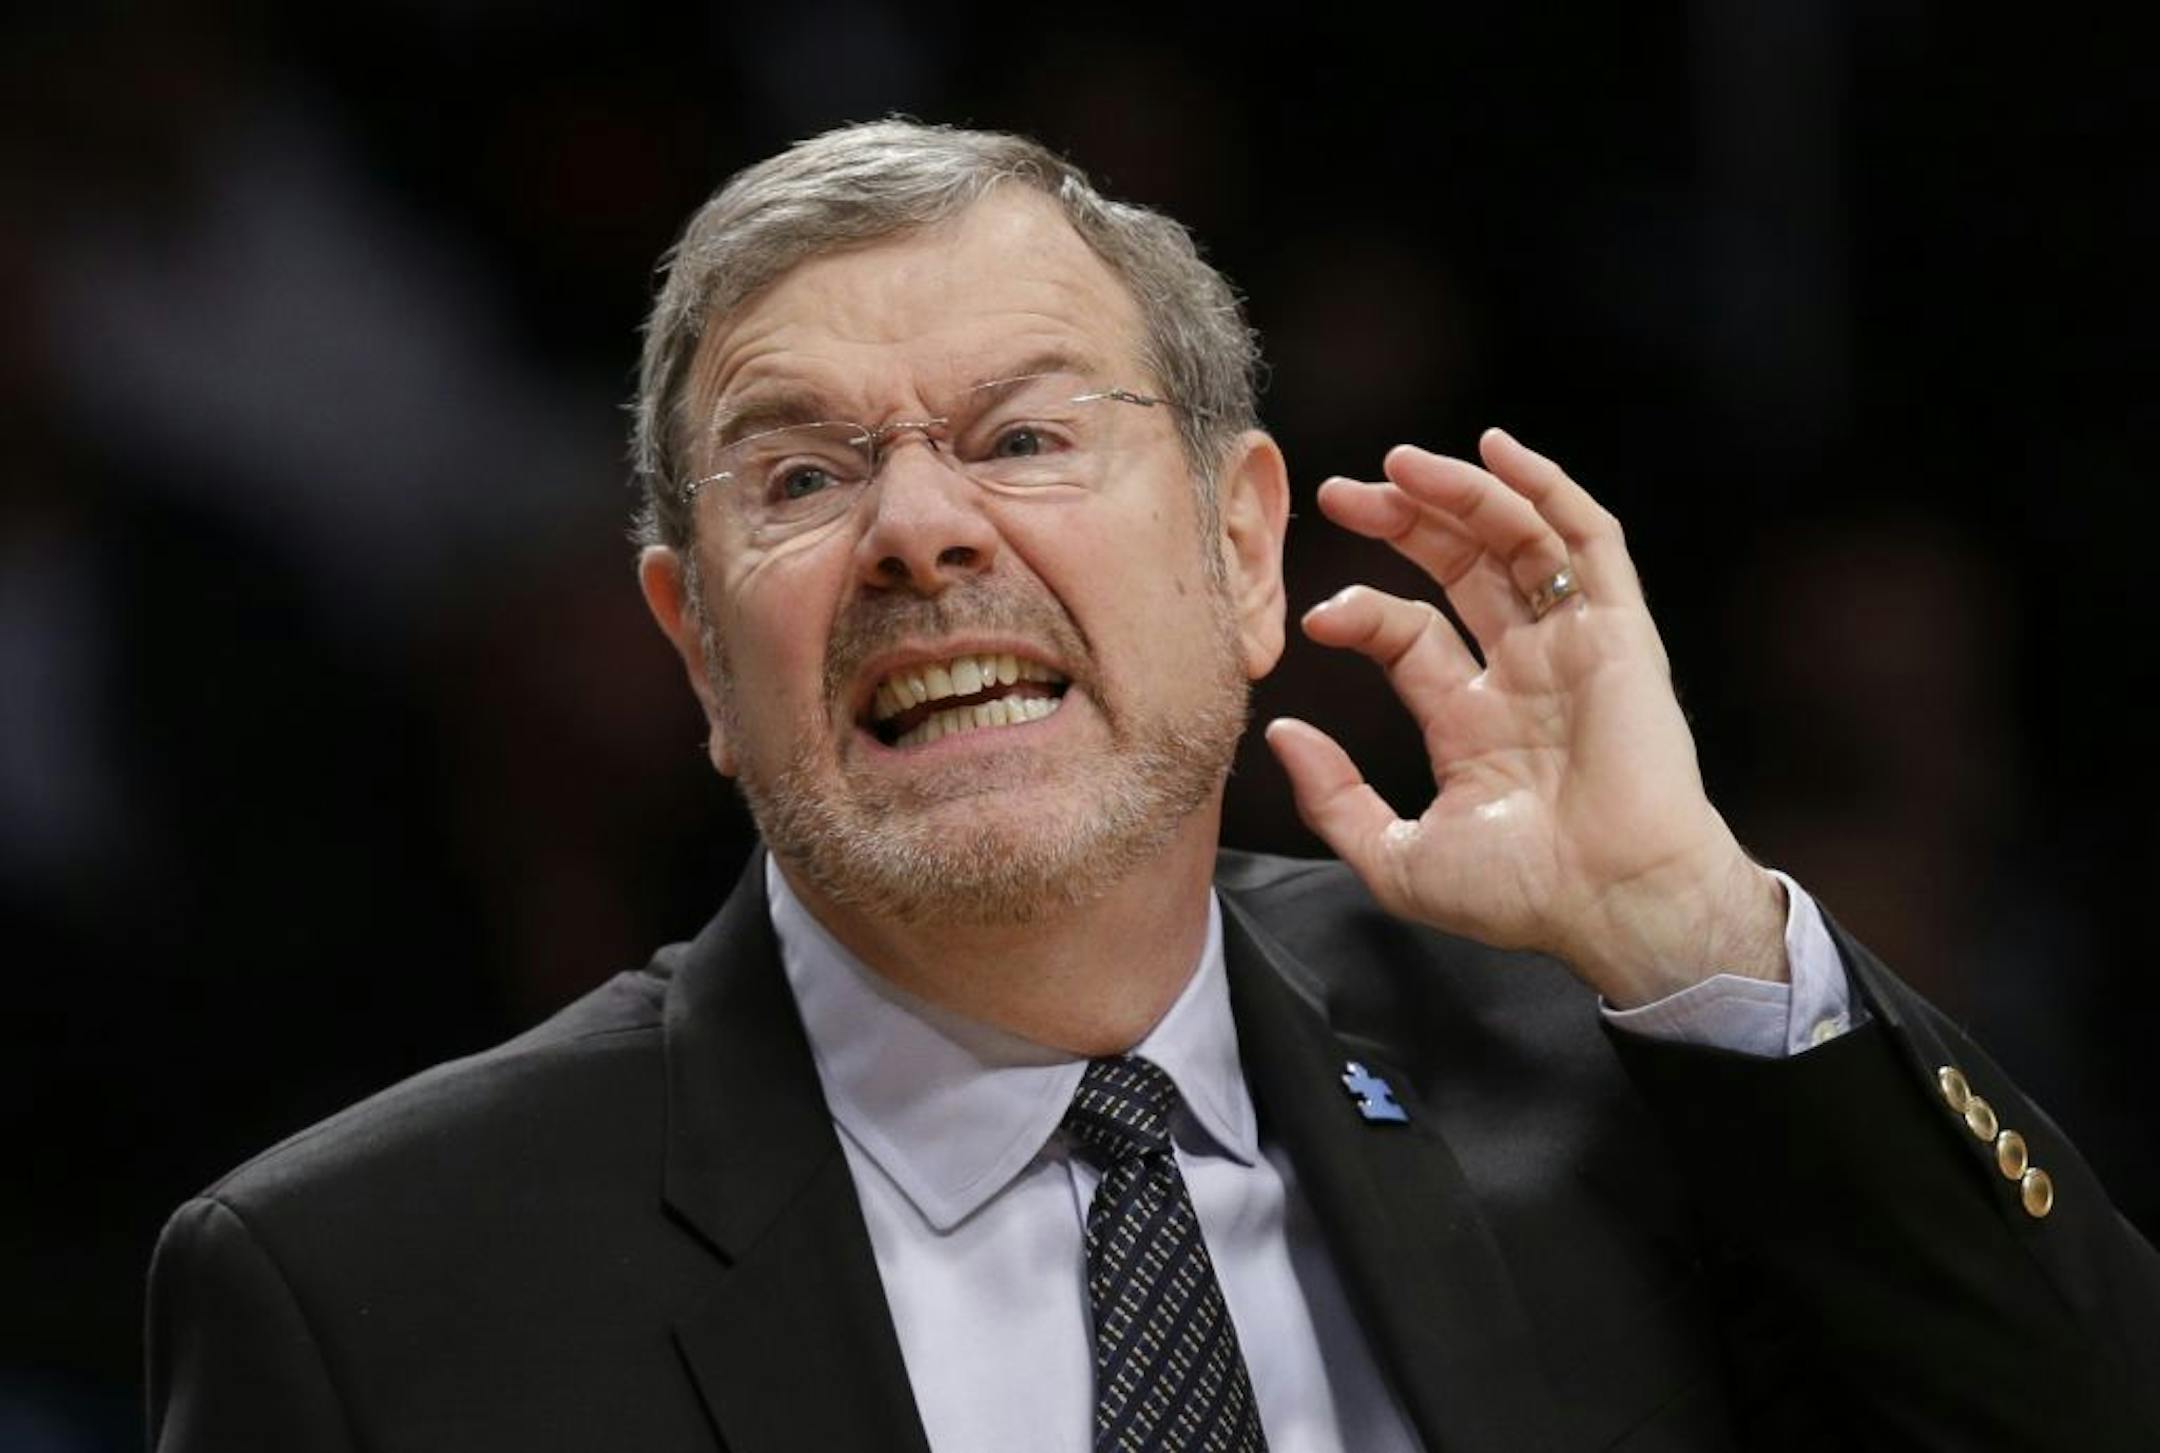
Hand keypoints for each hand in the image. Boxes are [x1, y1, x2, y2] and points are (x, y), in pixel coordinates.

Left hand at [1264, 428, 1785, 1007]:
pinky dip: (1545, 489)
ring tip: (1399, 464)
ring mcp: (1574, 646)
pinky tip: (1496, 451)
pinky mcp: (1620, 631)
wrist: (1615, 903)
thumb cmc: (1521, 895)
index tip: (1316, 618)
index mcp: (1476, 720)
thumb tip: (1277, 736)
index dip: (1362, 612)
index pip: (1409, 634)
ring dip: (1460, 494)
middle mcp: (1525, 672)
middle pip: (1460, 568)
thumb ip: (1333, 798)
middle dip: (1401, 523)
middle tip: (1339, 492)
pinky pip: (1588, 541)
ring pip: (1516, 541)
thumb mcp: (1397, 858)